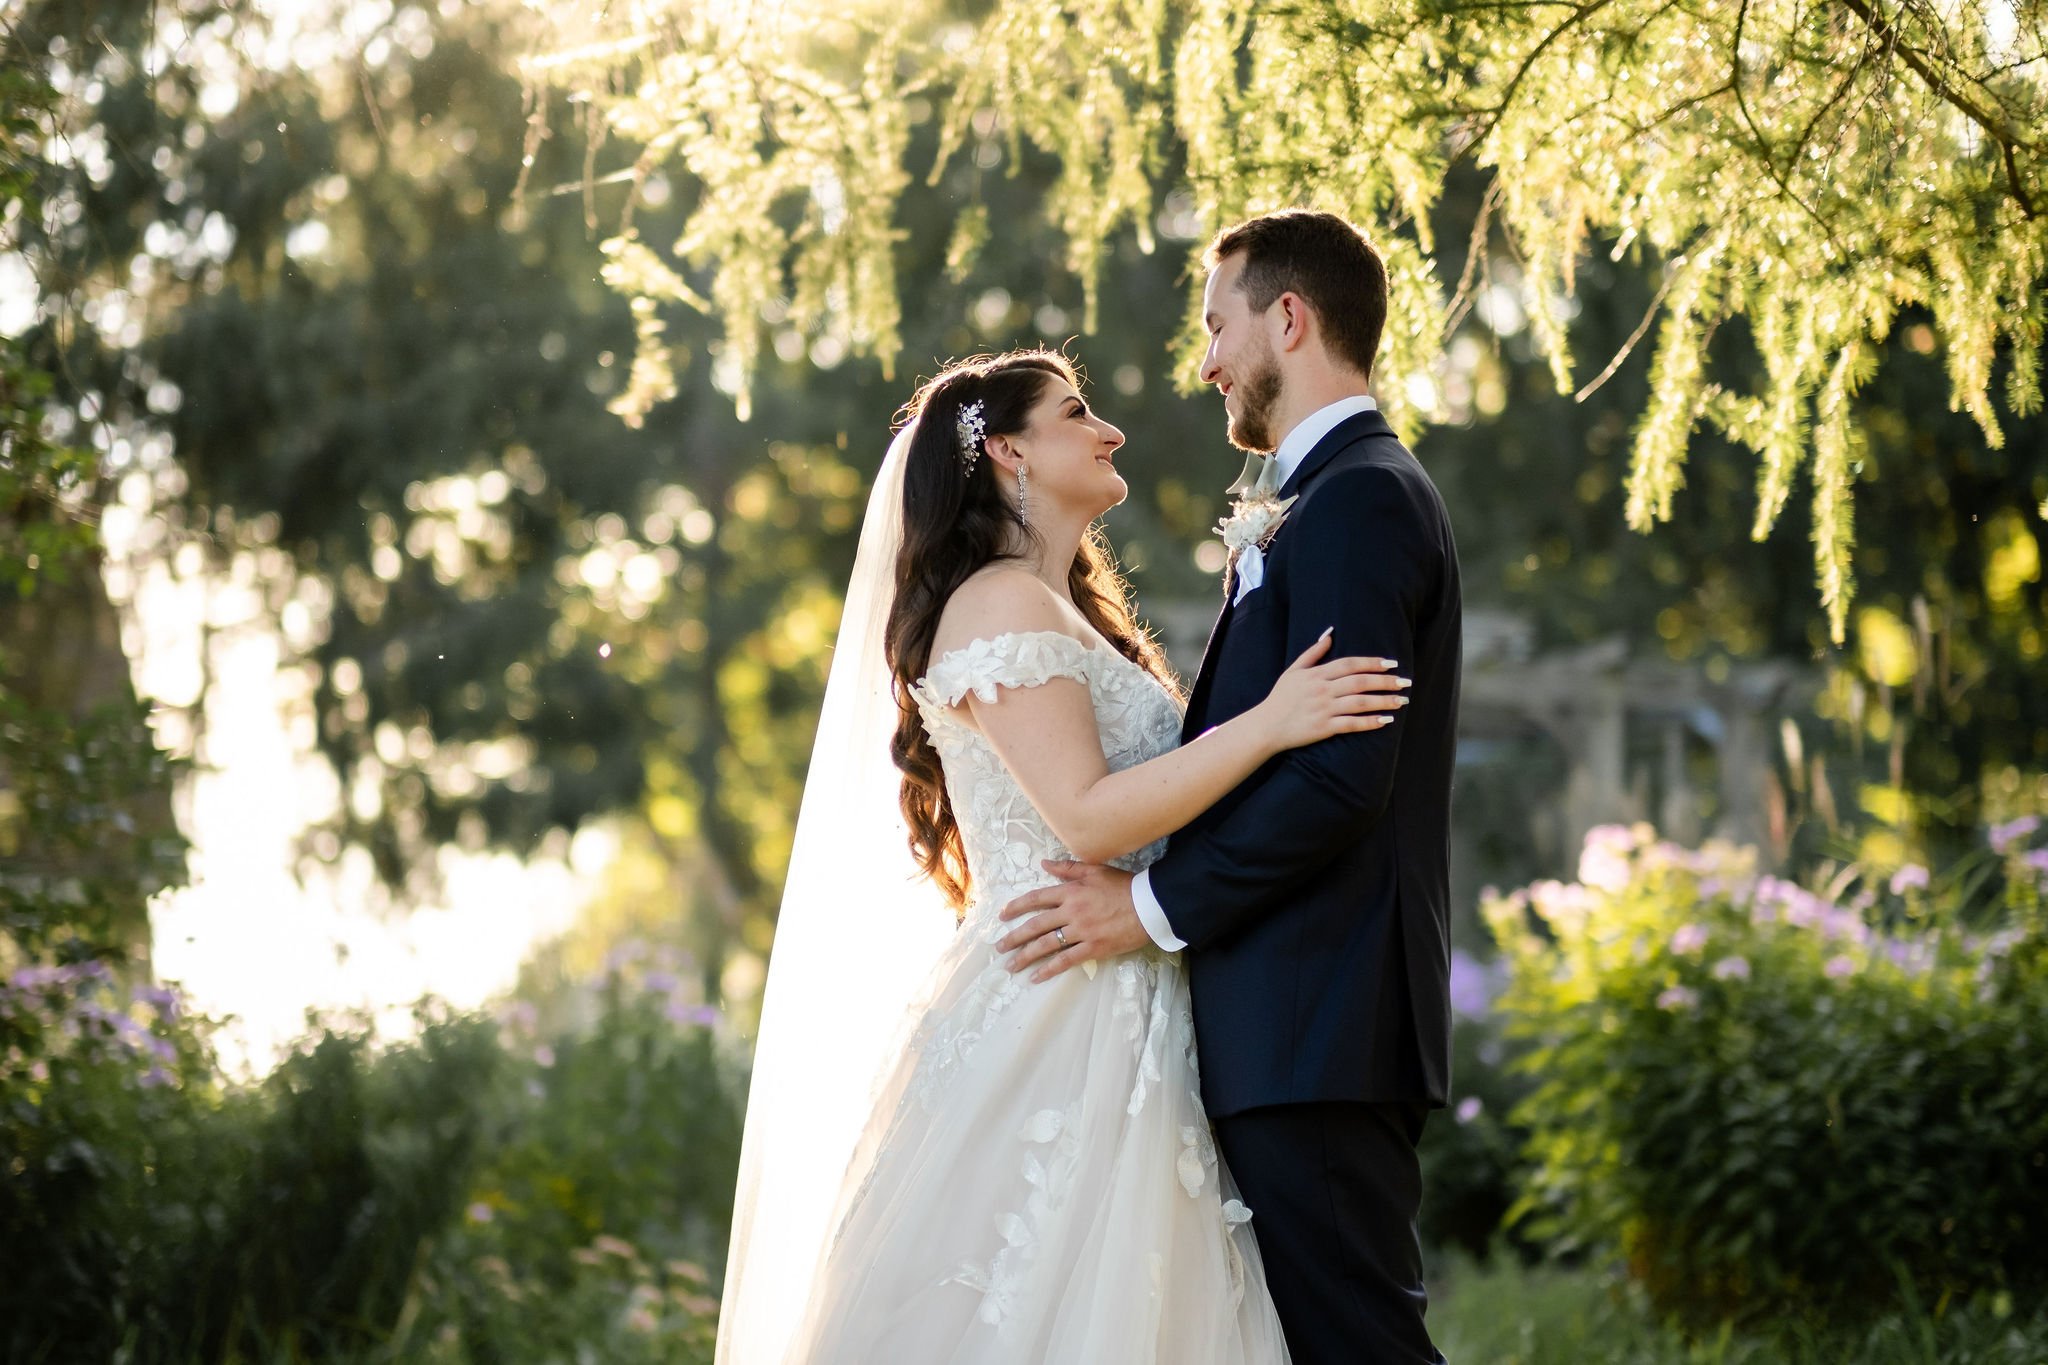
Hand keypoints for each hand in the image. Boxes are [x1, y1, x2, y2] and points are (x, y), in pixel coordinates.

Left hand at [996, 861, 1149, 982]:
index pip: (1036, 898)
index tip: (1002, 915)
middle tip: (999, 947)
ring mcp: (1081, 931)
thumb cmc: (1124, 885)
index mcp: (1070, 891)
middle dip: (1014, 937)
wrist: (1150, 905)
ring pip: (1046, 945)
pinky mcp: (1093, 948)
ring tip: (1010, 965)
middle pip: (1035, 926)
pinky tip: (1035, 977)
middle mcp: (1071, 911)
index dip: (1016, 907)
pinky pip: (1066, 960)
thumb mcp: (1095, 870)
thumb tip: (1044, 864)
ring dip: (1025, 956)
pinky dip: (1049, 969)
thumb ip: (1068, 868)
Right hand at [1255, 629, 1408, 752]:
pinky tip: (1385, 721)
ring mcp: (1323, 709)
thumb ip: (1312, 653)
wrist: (1266, 726)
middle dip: (1385, 681)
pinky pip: (1351, 724)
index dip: (1372, 663)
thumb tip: (1329, 635)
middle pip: (1360, 682)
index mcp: (1316, 674)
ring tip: (1401, 701)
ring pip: (1360, 703)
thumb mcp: (1293, 671)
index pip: (1349, 664)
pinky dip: (1369, 722)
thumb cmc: (1280, 698)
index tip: (1391, 663)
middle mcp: (1322, 690)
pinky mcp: (1323, 728)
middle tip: (1405, 682)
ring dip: (1383, 701)